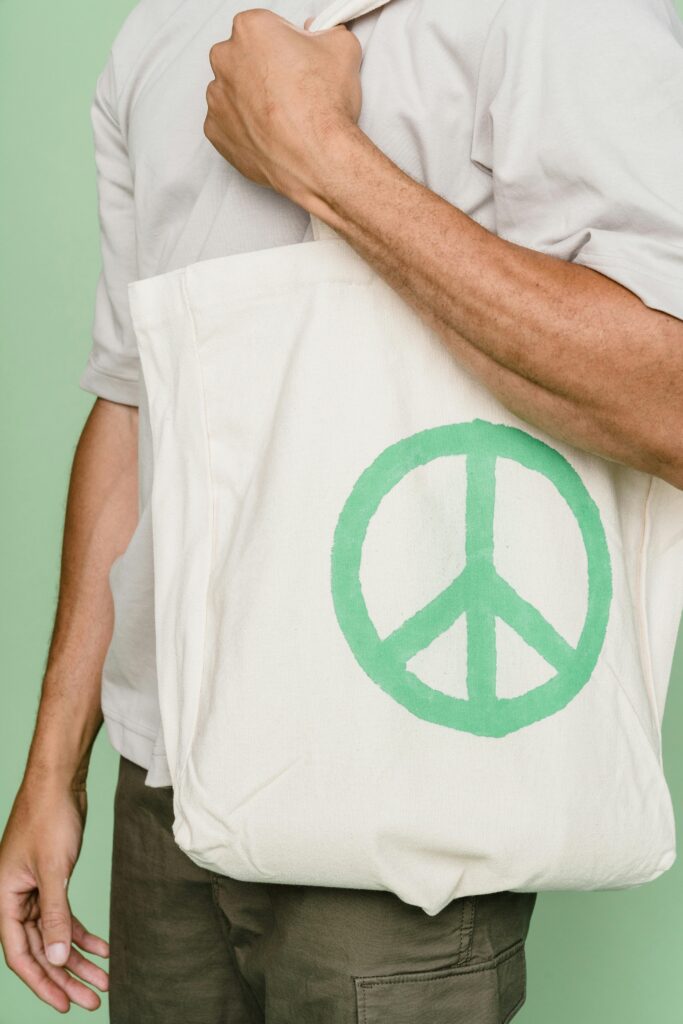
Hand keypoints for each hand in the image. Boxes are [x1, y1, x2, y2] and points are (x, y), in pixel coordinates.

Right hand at [0, 780, 108, 1011]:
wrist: (59, 783)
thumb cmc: (49, 819)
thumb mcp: (53, 870)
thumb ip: (55, 915)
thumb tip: (58, 958)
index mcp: (4, 899)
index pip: (20, 954)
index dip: (42, 982)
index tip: (65, 1005)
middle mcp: (14, 899)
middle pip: (40, 950)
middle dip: (67, 977)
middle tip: (94, 999)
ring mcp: (32, 891)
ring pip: (55, 936)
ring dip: (79, 958)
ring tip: (104, 980)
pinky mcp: (51, 881)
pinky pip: (64, 917)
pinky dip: (83, 933)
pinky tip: (103, 948)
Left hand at [204, 8, 361, 203]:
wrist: (318, 158)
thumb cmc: (323, 107)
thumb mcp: (342, 49)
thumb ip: (326, 34)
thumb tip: (323, 36)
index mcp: (250, 29)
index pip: (263, 28)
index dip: (282, 45)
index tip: (294, 60)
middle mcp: (225, 60)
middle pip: (242, 58)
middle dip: (262, 70)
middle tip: (290, 90)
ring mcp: (217, 98)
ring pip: (232, 92)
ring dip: (251, 100)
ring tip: (281, 116)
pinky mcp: (215, 131)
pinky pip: (226, 124)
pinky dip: (244, 129)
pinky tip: (269, 134)